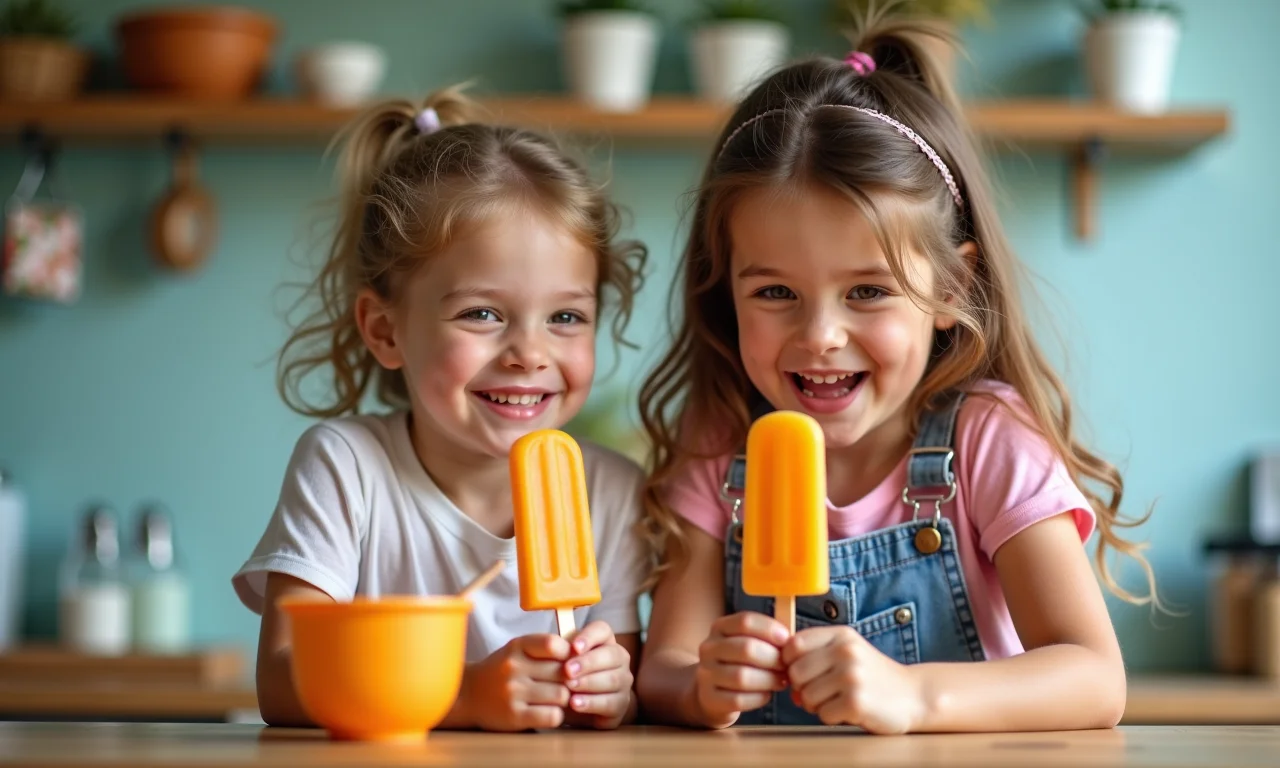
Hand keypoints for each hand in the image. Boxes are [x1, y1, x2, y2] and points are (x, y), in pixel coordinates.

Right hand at [465, 634, 571, 730]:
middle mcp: (514, 667)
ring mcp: (513, 692)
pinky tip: (548, 712)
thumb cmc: (501, 671)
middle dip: (570, 679)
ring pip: (561, 694)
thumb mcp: (518, 651)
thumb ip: (544, 649)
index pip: (554, 644)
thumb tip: (581, 655)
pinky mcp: (514, 716)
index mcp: (517, 646)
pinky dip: (556, 715)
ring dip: (564, 699)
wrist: (468, 695)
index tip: (569, 662)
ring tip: (556, 699)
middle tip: (568, 684)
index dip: (569, 654)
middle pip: (563, 672)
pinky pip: (552, 716)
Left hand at [562, 621, 633, 728]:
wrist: (579, 703)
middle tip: (567, 670)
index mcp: (605, 640)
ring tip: (569, 687)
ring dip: (589, 683)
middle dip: (588, 663)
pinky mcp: (622, 703)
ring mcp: (624, 681)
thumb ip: (562, 651)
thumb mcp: (563, 659)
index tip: (573, 647)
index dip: (589, 637)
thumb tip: (555, 647)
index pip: (602, 630)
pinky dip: (591, 703)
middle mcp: (619, 658)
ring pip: (612, 679)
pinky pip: (610, 703)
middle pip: (611, 655)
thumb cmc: (569, 673)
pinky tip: (575, 703)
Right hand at [694, 611, 789, 727]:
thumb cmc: (740, 664)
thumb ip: (767, 638)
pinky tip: (767, 694)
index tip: (786, 639)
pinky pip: (739, 699)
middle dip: (773, 658)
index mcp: (720, 628)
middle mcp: (708, 648)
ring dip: (769, 679)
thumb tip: (792, 641)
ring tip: (781, 681)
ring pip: (742, 676)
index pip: (745, 621)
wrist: (712, 693)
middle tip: (787, 666)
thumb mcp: (748, 643)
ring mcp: (706, 674)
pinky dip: (759, 697)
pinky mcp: (709, 698)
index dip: (770, 629)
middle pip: (746, 648)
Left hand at [782, 626, 925, 733]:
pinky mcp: (857, 702)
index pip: (793, 645)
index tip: (803, 673)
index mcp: (840, 635)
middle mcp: (846, 651)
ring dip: (817, 705)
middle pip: (796, 673)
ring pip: (807, 696)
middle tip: (821, 693)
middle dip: (802, 688)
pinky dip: (831, 717)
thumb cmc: (871, 676)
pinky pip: (823, 714)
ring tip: (837, 701)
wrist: (913, 696)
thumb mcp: (846, 653)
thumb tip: (782, 675)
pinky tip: (848, 711)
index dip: (790, 663)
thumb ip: (813, 656)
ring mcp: (852, 676)